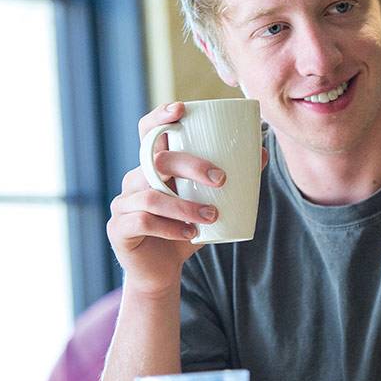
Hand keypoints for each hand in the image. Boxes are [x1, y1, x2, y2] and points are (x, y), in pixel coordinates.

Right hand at [106, 102, 266, 294]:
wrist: (163, 271)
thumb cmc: (186, 230)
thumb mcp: (210, 203)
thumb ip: (231, 181)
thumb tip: (262, 153)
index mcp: (153, 168)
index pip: (149, 132)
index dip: (160, 117)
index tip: (181, 109)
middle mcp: (134, 180)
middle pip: (156, 160)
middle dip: (191, 165)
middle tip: (222, 180)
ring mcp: (123, 204)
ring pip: (152, 195)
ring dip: (186, 205)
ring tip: (212, 216)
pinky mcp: (119, 228)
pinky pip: (143, 221)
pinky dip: (171, 227)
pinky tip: (191, 234)